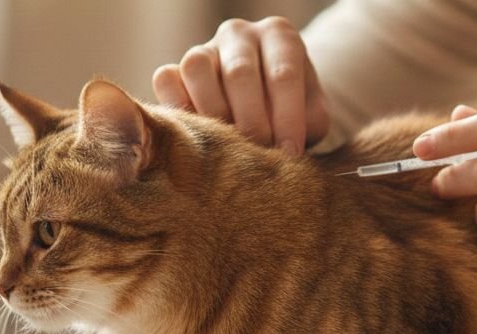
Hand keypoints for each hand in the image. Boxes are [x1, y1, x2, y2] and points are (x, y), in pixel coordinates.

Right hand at [152, 16, 329, 155]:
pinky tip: (199, 136)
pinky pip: (166, 80)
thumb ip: (306, 127)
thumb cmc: (291, 115)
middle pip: (239, 73)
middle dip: (251, 122)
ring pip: (197, 69)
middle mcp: (239, 34)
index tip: (290, 153)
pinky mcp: (174, 69)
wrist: (263, 115)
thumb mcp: (310, 119)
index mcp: (279, 36)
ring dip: (214, 115)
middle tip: (259, 154)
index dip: (287, 118)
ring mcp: (203, 48)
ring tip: (230, 147)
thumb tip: (285, 149)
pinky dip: (177, 107)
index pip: (284, 73)